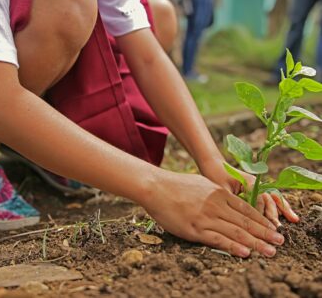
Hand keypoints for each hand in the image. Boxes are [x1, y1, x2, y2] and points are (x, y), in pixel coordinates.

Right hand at [142, 171, 284, 257]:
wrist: (156, 187)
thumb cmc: (177, 185)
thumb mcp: (202, 184)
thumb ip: (217, 193)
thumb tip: (228, 200)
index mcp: (219, 194)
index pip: (247, 209)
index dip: (262, 221)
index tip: (274, 228)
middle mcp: (217, 205)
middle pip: (246, 222)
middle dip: (265, 233)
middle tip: (280, 242)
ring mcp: (206, 217)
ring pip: (236, 232)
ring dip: (255, 243)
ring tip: (270, 251)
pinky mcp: (195, 229)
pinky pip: (218, 239)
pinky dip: (233, 247)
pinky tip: (245, 253)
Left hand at [200, 159, 298, 226]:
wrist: (214, 165)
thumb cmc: (215, 176)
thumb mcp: (222, 190)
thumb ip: (232, 202)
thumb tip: (239, 218)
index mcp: (248, 181)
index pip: (259, 199)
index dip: (262, 213)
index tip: (265, 225)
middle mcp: (256, 183)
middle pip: (269, 199)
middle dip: (274, 214)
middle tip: (277, 228)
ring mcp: (258, 185)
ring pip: (273, 198)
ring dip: (282, 209)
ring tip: (293, 220)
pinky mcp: (257, 189)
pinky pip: (271, 198)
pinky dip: (281, 206)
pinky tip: (290, 216)